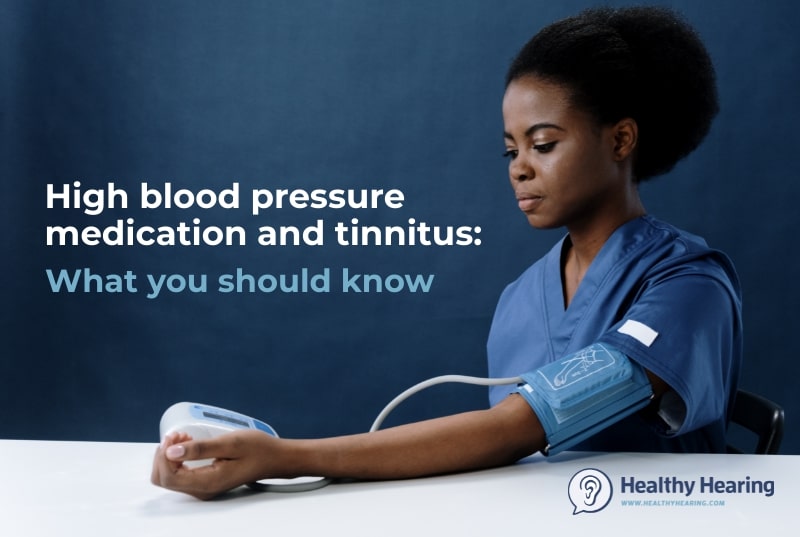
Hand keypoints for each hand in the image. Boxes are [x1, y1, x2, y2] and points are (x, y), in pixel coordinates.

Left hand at [151, 430, 277, 499]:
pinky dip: (178, 458)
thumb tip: (171, 452)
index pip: (168, 477)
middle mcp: (202, 490)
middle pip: (163, 479)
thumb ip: (200, 449)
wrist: (274, 458)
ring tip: (186, 437)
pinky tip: (189, 444)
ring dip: (171, 455)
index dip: (164, 455)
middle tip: (180, 436)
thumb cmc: (257, 449)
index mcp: (207, 482)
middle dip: (165, 455)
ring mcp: (203, 488)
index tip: (176, 436)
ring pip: (169, 477)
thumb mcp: (230, 443)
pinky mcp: (205, 483)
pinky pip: (180, 475)